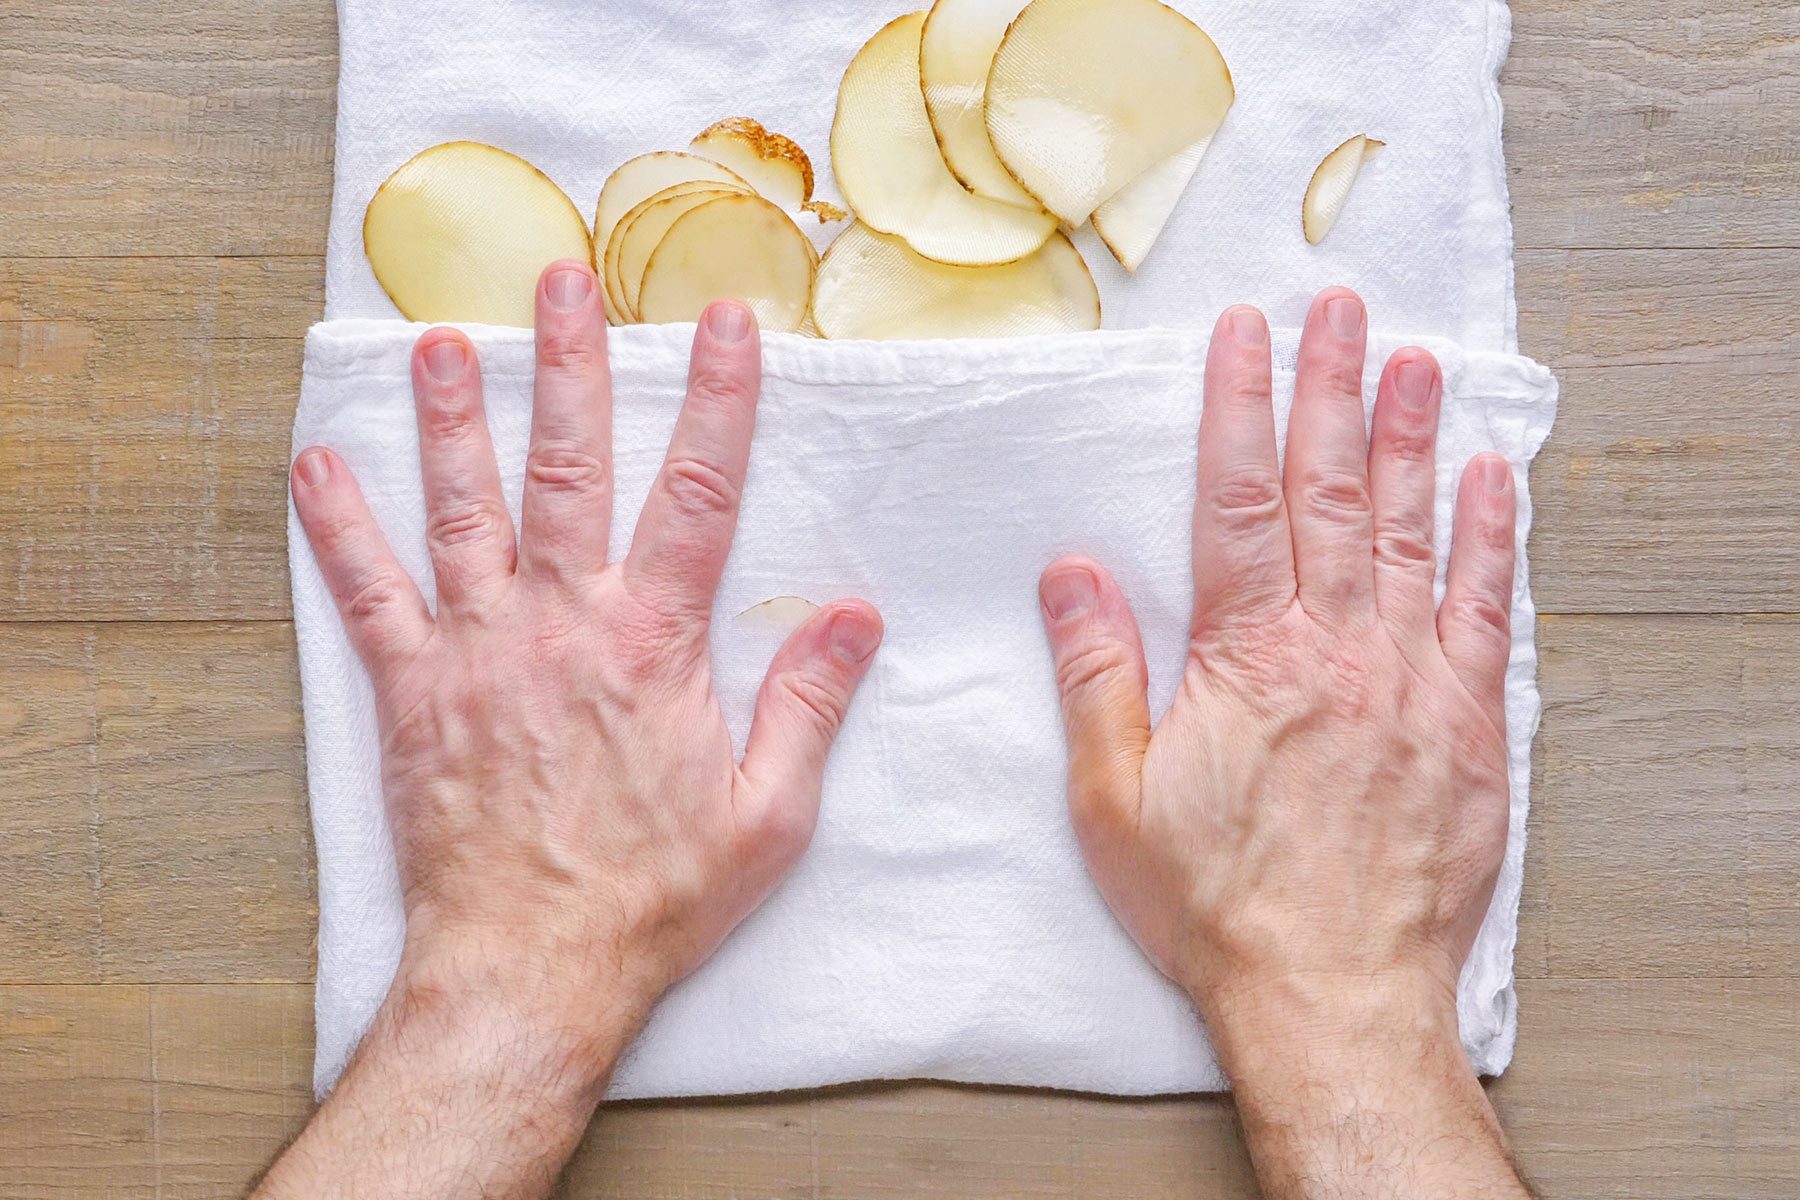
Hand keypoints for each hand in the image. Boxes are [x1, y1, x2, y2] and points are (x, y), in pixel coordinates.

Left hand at [261, 264, 880, 1199]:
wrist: (533, 969)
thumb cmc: (654, 897)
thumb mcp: (769, 813)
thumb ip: (810, 702)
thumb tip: (856, 617)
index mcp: (655, 644)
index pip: (698, 494)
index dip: (719, 401)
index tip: (728, 324)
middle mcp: (562, 624)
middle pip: (569, 467)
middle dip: (569, 364)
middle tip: (560, 281)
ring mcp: (479, 652)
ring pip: (463, 509)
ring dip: (451, 420)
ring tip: (438, 342)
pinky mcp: (414, 693)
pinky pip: (368, 595)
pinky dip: (339, 530)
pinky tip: (317, 468)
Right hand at [1040, 289, 1528, 1197]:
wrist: (1330, 991)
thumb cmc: (1216, 901)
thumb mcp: (1113, 796)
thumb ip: (1096, 672)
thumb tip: (1070, 573)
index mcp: (1246, 655)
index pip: (1239, 498)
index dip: (1241, 405)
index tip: (1245, 334)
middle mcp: (1335, 647)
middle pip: (1330, 491)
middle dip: (1331, 389)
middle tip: (1341, 310)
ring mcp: (1409, 680)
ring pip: (1407, 531)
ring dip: (1409, 439)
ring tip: (1416, 362)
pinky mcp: (1465, 724)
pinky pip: (1481, 610)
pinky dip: (1489, 538)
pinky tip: (1491, 479)